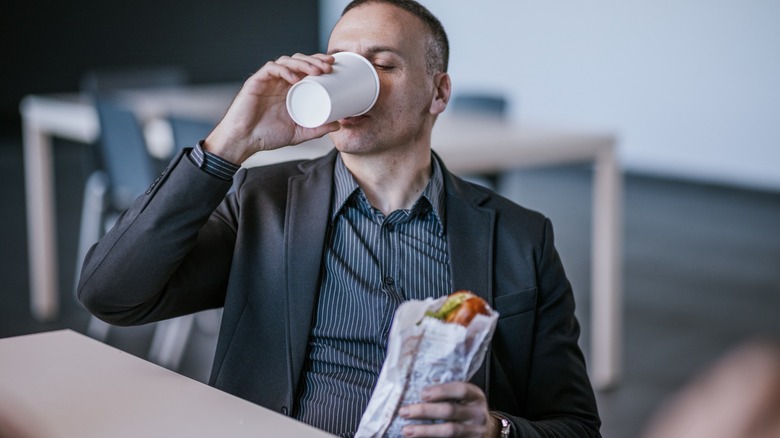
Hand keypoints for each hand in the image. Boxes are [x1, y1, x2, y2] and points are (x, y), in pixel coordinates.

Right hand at [204, 53, 340, 163]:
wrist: (244, 141)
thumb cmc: (268, 136)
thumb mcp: (299, 133)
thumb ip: (317, 129)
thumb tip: (338, 126)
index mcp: (290, 89)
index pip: (306, 68)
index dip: (319, 62)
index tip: (333, 65)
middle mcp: (280, 81)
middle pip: (298, 61)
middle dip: (314, 60)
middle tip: (328, 66)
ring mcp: (268, 80)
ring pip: (286, 61)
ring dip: (303, 63)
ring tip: (316, 71)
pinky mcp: (256, 82)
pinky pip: (271, 69)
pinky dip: (284, 70)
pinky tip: (295, 78)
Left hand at [398, 382, 499, 437]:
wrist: (488, 431)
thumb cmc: (469, 410)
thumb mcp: (466, 398)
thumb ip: (448, 394)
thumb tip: (416, 390)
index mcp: (476, 396)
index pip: (461, 390)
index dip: (441, 391)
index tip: (422, 394)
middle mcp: (477, 414)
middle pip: (450, 411)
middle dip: (425, 411)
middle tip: (404, 411)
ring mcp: (475, 431)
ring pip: (449, 431)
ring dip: (425, 431)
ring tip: (406, 430)